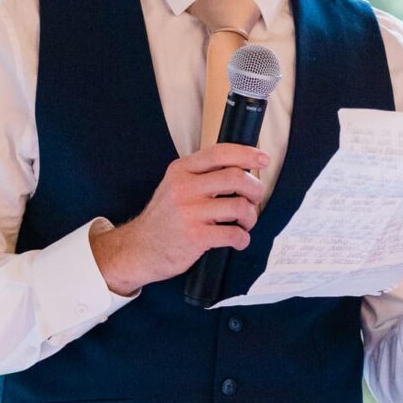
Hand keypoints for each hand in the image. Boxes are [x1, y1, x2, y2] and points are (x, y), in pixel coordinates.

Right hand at [92, 144, 268, 295]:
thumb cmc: (165, 219)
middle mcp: (184, 188)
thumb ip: (201, 175)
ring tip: (244, 223)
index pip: (220, 153)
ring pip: (239, 206)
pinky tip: (237, 240)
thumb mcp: (175, 186)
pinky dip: (243, 239)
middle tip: (255, 199)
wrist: (139, 249)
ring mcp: (189, 213)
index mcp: (181, 171)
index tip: (263, 159)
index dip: (247, 154)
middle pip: (236, 177)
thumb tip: (241, 169)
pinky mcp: (195, 237)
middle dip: (255, 188)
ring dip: (250, 217)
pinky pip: (234, 234)